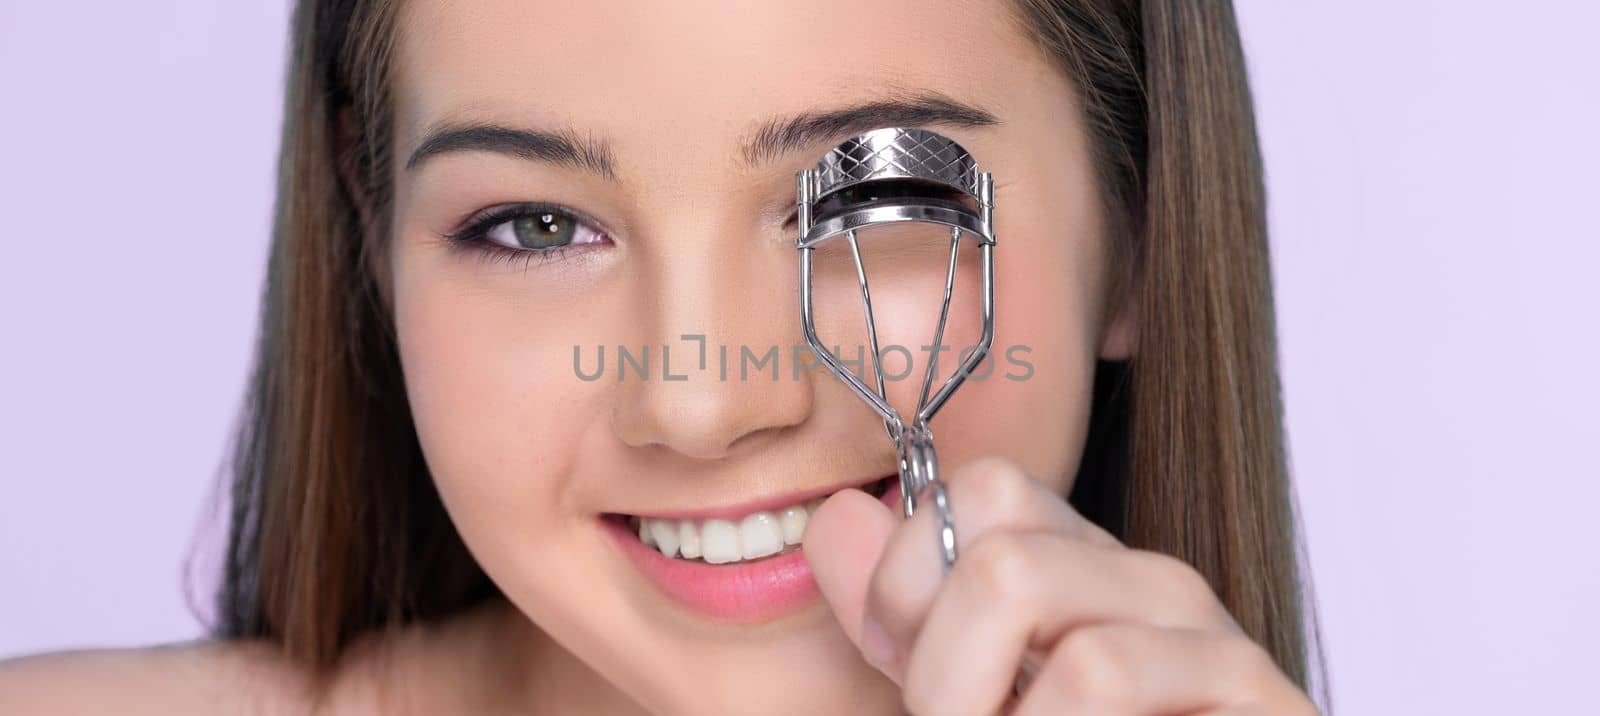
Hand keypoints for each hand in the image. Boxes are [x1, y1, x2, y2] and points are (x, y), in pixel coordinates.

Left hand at [803, 457, 1316, 714]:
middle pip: (998, 553)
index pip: (983, 487)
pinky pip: (1110, 672)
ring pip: (1035, 597)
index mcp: (1083, 572)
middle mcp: (1150, 585)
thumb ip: (907, 615)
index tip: (901, 670)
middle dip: (935, 668)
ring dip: (974, 704)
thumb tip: (837, 514)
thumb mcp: (967, 693)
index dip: (907, 580)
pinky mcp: (1258, 694)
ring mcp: (1210, 636)